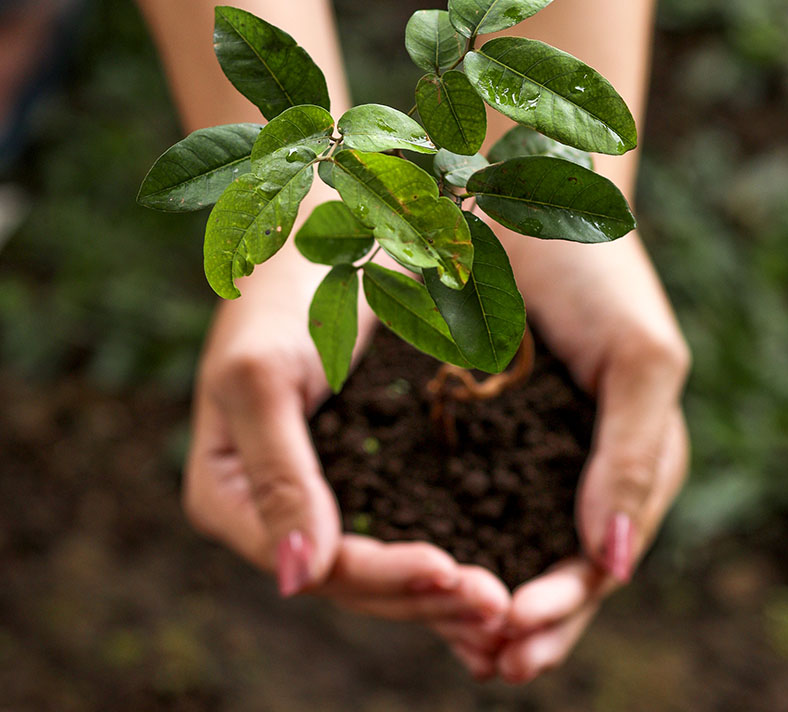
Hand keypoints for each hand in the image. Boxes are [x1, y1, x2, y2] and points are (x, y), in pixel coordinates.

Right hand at [181, 253, 509, 642]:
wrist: (331, 234)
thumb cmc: (281, 293)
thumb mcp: (263, 376)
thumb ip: (276, 474)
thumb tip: (297, 580)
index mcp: (230, 493)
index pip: (310, 559)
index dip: (378, 576)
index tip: (449, 570)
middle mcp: (275, 503)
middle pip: (351, 575)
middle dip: (422, 593)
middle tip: (497, 604)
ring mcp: (322, 488)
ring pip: (383, 559)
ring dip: (443, 587)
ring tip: (506, 602)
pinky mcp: (366, 467)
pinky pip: (408, 522)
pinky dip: (451, 545)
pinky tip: (500, 565)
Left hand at [459, 231, 688, 682]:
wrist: (531, 199)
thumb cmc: (600, 274)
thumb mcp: (640, 362)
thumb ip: (634, 458)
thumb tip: (614, 564)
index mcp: (623, 462)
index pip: (598, 557)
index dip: (562, 603)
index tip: (516, 634)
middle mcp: (571, 467)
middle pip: (550, 567)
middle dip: (522, 618)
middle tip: (486, 660)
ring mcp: (519, 448)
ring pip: (501, 542)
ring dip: (480, 596)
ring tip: (456, 642)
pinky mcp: (471, 423)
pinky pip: (456, 492)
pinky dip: (443, 536)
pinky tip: (416, 567)